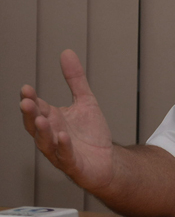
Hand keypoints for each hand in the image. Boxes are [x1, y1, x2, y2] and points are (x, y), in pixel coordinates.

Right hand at [19, 49, 114, 191]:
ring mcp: (60, 151)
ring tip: (42, 118)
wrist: (107, 160)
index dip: (31, 99)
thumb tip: (66, 52)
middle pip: (36, 125)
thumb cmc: (91, 133)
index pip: (38, 107)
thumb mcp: (85, 101)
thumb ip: (75, 79)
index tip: (26, 88)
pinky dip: (63, 147)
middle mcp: (52, 135)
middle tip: (26, 102)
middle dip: (30, 114)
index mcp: (53, 119)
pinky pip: (65, 156)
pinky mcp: (73, 164)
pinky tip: (63, 136)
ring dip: (43, 131)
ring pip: (46, 142)